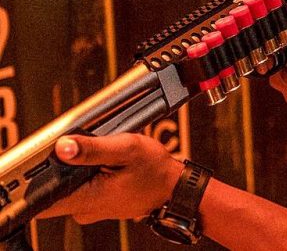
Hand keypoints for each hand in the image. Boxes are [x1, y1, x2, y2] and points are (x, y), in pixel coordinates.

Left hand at [39, 133, 182, 223]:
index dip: (41, 176)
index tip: (54, 160)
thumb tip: (62, 147)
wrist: (174, 189)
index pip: (41, 197)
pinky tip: (105, 167)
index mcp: (86, 198)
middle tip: (89, 154)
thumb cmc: (156, 171)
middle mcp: (84, 209)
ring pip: (66, 188)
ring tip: (102, 159)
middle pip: (52, 188)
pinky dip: (87, 176)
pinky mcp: (96, 206)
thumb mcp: (127, 149)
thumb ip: (92, 148)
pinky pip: (80, 190)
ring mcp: (90, 210)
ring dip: (76, 171)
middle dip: (63, 168)